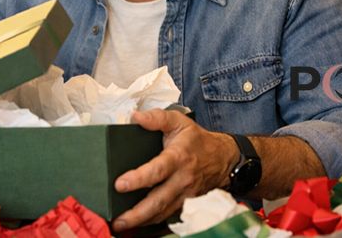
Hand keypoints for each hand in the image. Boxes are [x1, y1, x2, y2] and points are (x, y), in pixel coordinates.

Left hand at [112, 110, 236, 231]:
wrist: (223, 158)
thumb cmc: (197, 140)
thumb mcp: (179, 121)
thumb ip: (157, 118)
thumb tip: (136, 117)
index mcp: (179, 157)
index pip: (158, 170)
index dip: (139, 179)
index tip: (120, 184)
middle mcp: (182, 179)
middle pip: (159, 200)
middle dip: (137, 213)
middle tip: (117, 220)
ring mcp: (186, 195)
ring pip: (163, 213)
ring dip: (141, 221)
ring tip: (121, 225)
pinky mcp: (186, 204)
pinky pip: (168, 216)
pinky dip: (151, 222)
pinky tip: (136, 224)